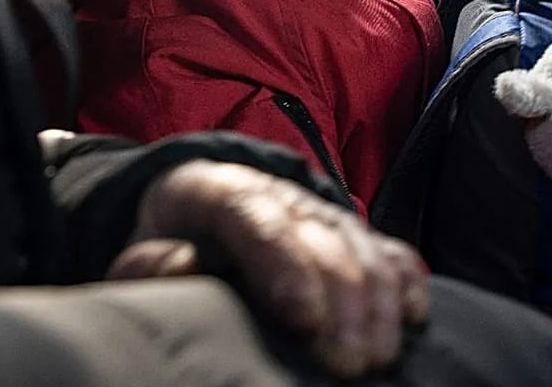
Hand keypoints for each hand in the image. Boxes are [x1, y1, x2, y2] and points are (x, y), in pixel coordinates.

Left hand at [107, 160, 429, 378]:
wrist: (191, 220)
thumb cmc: (163, 249)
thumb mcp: (137, 257)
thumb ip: (151, 265)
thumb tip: (188, 266)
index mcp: (212, 188)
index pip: (252, 215)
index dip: (283, 264)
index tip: (303, 319)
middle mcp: (274, 191)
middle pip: (318, 235)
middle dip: (340, 301)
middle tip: (346, 364)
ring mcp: (316, 208)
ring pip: (360, 242)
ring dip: (377, 301)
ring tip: (379, 356)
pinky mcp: (348, 230)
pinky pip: (387, 248)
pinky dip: (405, 279)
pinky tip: (414, 316)